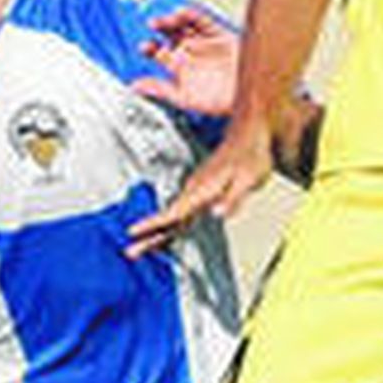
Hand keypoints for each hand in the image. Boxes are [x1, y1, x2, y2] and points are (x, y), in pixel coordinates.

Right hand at [125, 129, 273, 256]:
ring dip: (156, 233)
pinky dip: (169, 225)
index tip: (133, 232)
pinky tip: (167, 234)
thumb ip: (232, 199)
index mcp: (203, 189)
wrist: (250, 130)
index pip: (173, 212)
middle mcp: (195, 189)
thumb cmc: (252, 154)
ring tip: (140, 250)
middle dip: (148, 235)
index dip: (153, 224)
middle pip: (168, 218)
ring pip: (172, 215)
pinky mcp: (201, 188)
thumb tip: (216, 215)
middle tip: (130, 252)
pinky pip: (181, 211)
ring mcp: (196, 189)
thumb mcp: (249, 178)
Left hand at [130, 7, 237, 116]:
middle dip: (160, 28)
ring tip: (165, 19)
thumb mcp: (185, 98)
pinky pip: (204, 21)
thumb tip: (135, 86)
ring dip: (173, 20)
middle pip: (170, 34)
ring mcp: (204, 42)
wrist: (248, 98)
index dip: (149, 47)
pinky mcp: (220, 35)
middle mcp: (190, 52)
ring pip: (184, 25)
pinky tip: (183, 13)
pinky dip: (193, 16)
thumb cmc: (220, 102)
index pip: (158, 52)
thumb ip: (161, 90)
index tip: (144, 46)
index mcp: (180, 67)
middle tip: (153, 24)